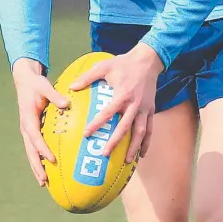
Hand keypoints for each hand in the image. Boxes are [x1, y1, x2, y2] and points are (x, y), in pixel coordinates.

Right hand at [12, 58, 69, 185]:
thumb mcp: (44, 86)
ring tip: (44, 182)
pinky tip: (47, 169)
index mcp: (28, 119)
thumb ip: (55, 96)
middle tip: (44, 180)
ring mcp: (27, 131)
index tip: (51, 159)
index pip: (35, 137)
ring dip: (36, 167)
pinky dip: (39, 159)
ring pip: (31, 153)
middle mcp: (26, 128)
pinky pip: (35, 148)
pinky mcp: (31, 131)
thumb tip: (67, 104)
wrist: (25, 81)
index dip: (43, 149)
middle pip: (30, 151)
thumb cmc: (36, 84)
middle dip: (37, 166)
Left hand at [71, 43, 163, 162]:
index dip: (96, 124)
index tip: (86, 135)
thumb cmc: (123, 63)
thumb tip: (71, 87)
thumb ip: (87, 77)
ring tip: (127, 161)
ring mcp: (144, 109)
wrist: (148, 60)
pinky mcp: (151, 110)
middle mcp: (134, 104)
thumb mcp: (104, 66)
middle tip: (104, 154)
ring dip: (134, 147)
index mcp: (122, 95)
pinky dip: (146, 142)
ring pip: (141, 132)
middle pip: (125, 127)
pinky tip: (142, 154)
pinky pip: (150, 129)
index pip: (107, 113)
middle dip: (115, 142)